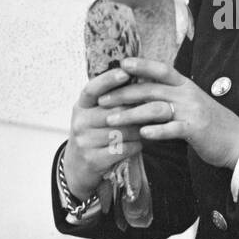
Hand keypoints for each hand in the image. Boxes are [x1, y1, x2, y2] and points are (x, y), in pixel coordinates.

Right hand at [63, 67, 143, 197]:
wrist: (78, 166)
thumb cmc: (94, 133)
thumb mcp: (94, 113)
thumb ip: (111, 99)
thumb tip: (139, 78)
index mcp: (81, 106)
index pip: (92, 89)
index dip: (108, 80)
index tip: (125, 73)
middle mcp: (80, 122)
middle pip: (114, 112)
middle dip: (138, 110)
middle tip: (160, 108)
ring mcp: (84, 142)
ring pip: (122, 131)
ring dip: (140, 130)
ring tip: (151, 128)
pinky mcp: (93, 159)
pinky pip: (122, 149)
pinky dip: (135, 145)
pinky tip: (140, 144)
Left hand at [96, 57, 238, 170]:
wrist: (237, 140)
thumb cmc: (209, 123)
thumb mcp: (191, 103)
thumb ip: (170, 96)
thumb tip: (145, 92)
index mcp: (185, 85)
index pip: (161, 69)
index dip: (141, 65)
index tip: (120, 63)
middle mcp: (188, 94)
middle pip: (151, 89)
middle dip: (124, 93)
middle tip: (102, 99)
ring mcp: (192, 111)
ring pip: (156, 108)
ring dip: (132, 114)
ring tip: (112, 120)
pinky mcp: (196, 129)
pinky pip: (173, 128)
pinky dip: (157, 131)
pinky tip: (142, 135)